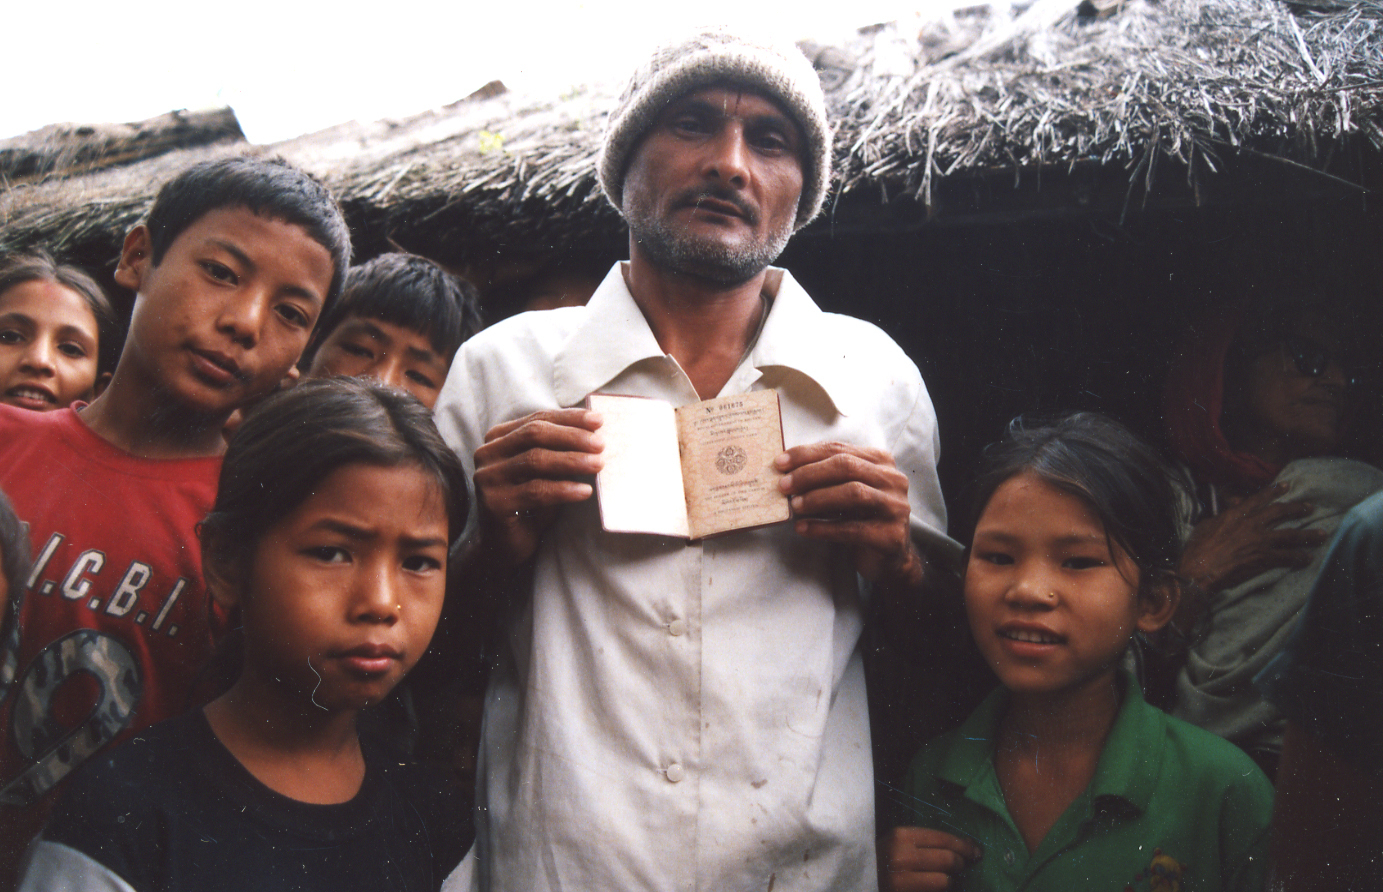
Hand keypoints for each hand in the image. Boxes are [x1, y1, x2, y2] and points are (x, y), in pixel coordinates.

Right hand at [471, 409, 603, 566]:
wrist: (504, 545)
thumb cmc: (530, 503)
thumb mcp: (544, 471)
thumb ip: (558, 450)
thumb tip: (596, 433)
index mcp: (498, 438)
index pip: (537, 419)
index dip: (569, 418)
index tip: (598, 420)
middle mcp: (487, 453)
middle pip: (534, 434)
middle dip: (572, 437)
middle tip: (600, 444)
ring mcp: (487, 478)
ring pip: (535, 460)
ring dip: (572, 461)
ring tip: (598, 465)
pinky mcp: (494, 503)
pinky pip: (535, 491)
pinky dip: (564, 489)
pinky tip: (584, 491)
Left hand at [775, 442, 921, 586]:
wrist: (887, 557)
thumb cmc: (860, 518)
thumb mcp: (845, 491)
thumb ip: (826, 477)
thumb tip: (786, 469)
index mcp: (881, 461)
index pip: (839, 449)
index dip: (807, 454)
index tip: (780, 463)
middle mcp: (893, 480)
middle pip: (847, 466)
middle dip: (809, 474)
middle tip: (783, 486)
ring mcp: (896, 507)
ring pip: (853, 493)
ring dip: (817, 498)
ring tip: (794, 506)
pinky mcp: (891, 536)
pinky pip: (852, 529)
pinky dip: (823, 528)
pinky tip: (803, 528)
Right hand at [881, 826, 980, 891]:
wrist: (857, 876)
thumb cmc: (881, 858)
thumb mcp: (898, 842)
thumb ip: (924, 842)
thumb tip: (965, 846)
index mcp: (902, 836)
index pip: (944, 839)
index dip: (965, 846)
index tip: (976, 851)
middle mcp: (902, 856)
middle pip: (949, 860)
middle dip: (961, 864)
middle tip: (963, 866)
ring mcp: (901, 879)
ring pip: (944, 881)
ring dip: (950, 882)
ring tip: (946, 879)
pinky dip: (940, 891)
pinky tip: (935, 888)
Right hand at [1179, 482, 1326, 592]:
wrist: (1200, 570)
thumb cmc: (1198, 549)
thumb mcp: (1206, 525)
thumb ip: (1221, 516)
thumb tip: (1229, 509)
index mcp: (1236, 514)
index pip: (1259, 499)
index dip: (1274, 491)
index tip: (1286, 486)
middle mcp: (1252, 524)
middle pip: (1281, 512)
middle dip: (1297, 509)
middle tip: (1310, 508)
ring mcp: (1260, 541)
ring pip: (1291, 535)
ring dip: (1308, 535)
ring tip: (1322, 534)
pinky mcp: (1264, 559)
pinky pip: (1287, 557)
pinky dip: (1300, 557)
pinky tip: (1309, 558)